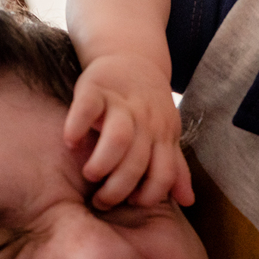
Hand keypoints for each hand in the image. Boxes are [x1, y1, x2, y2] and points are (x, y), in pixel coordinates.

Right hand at [63, 54, 192, 209]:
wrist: (132, 55)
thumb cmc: (149, 107)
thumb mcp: (167, 135)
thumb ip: (175, 168)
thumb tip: (188, 201)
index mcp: (164, 136)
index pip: (164, 174)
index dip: (149, 195)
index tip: (131, 202)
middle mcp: (146, 121)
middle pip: (137, 161)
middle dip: (118, 188)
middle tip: (101, 201)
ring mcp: (121, 103)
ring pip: (119, 137)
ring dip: (103, 162)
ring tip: (90, 175)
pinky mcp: (95, 87)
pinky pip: (87, 106)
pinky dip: (77, 125)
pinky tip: (70, 142)